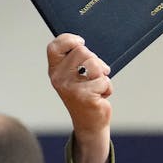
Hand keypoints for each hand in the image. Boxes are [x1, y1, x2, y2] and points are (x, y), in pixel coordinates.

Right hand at [47, 34, 111, 162]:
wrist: (89, 123)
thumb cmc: (85, 94)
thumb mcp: (76, 75)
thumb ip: (77, 59)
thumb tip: (83, 44)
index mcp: (55, 71)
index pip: (54, 47)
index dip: (68, 39)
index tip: (80, 42)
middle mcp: (59, 79)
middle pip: (82, 51)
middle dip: (95, 61)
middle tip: (94, 75)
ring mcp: (70, 88)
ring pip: (94, 64)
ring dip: (102, 75)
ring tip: (97, 87)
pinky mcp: (84, 96)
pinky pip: (103, 81)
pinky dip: (107, 88)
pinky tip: (100, 97)